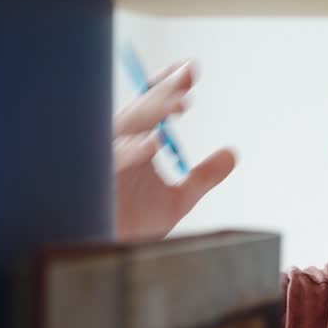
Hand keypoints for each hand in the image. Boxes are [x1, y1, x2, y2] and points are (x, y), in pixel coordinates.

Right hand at [113, 61, 235, 239]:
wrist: (109, 256)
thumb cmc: (133, 224)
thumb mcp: (178, 201)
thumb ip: (204, 176)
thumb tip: (232, 153)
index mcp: (135, 141)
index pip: (148, 103)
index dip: (166, 84)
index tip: (190, 71)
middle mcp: (116, 145)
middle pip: (140, 109)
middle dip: (164, 91)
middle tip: (190, 75)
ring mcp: (103, 162)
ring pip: (125, 128)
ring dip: (152, 112)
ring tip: (181, 104)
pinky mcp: (95, 184)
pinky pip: (111, 164)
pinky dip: (131, 152)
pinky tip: (153, 143)